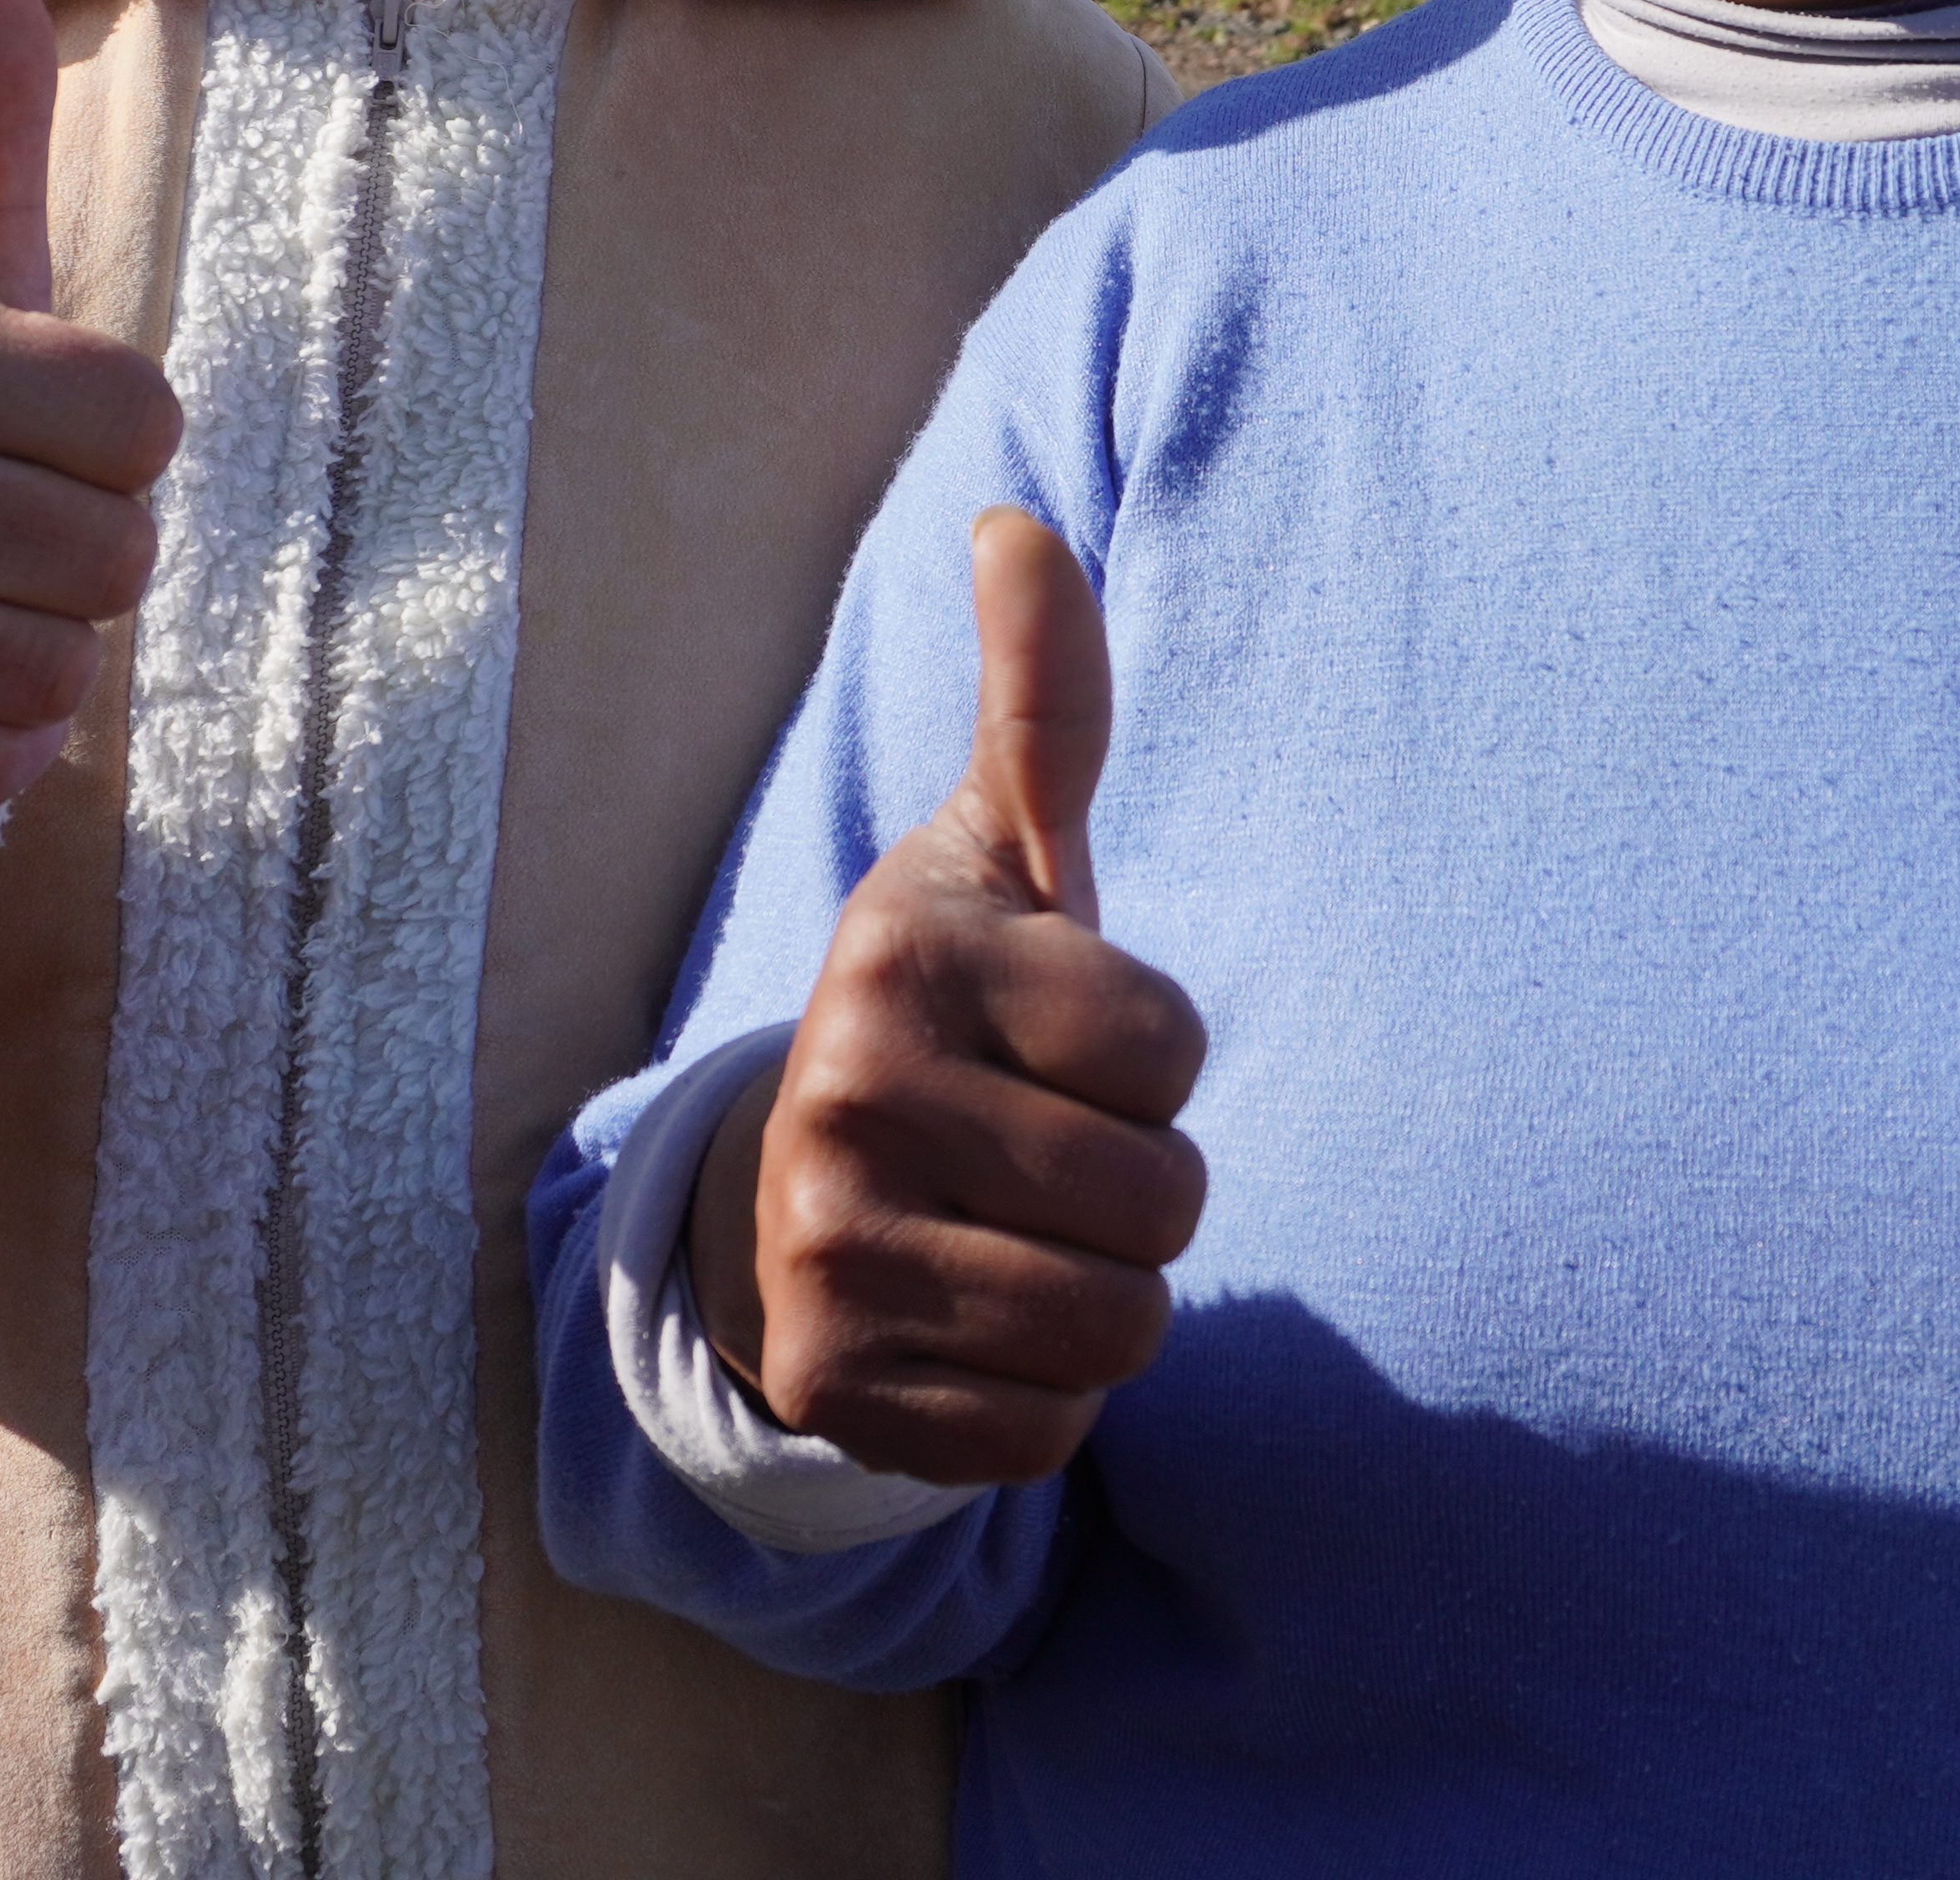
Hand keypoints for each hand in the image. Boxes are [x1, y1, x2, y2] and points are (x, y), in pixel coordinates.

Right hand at [691, 509, 1207, 1485]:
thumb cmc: (956, 1011)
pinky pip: (1047, 1436)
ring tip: (1018, 1239)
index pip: (1173, 1049)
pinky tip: (972, 1325)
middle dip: (1145, 1193)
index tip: (1065, 1044)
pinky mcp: (837, 1390)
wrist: (787, 1194)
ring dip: (1104, 1301)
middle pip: (1166, 1205)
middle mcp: (846, 1099)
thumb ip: (1043, 703)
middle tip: (1048, 1158)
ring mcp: (827, 1254)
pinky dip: (1040, 1398)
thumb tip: (1020, 524)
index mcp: (905, 960)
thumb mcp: (1003, 855)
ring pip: (1119, 1330)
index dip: (1152, 1060)